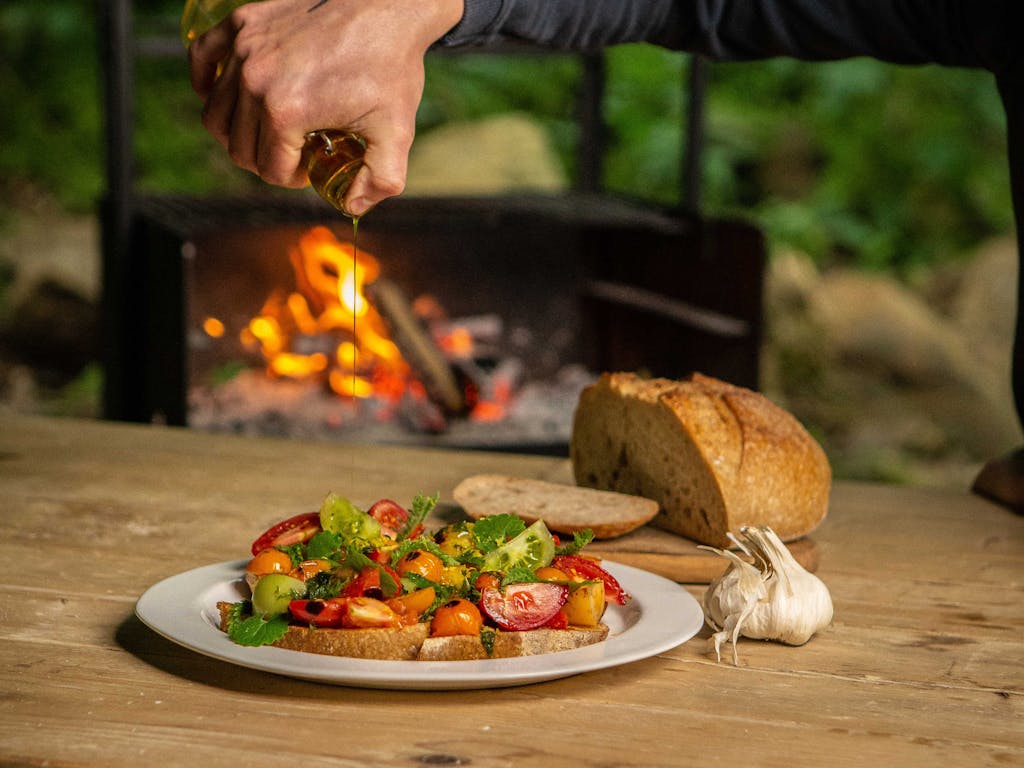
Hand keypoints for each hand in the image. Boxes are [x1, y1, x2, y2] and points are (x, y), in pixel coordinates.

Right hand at [188, 0, 463, 215]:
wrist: (388, 6)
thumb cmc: (391, 67)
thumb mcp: (396, 133)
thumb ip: (380, 181)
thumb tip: (352, 208)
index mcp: (287, 112)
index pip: (268, 169)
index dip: (292, 178)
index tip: (313, 165)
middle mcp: (255, 81)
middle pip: (239, 147)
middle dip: (267, 160)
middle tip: (295, 153)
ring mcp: (245, 49)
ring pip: (216, 114)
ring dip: (238, 134)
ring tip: (270, 133)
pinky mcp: (244, 23)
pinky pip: (202, 57)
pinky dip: (205, 81)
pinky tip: (219, 93)